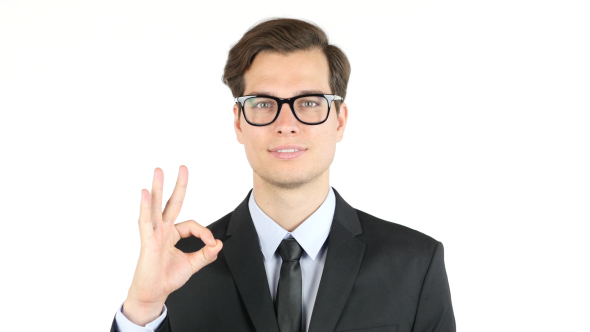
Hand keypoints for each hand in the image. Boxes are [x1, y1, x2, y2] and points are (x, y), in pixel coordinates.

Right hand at [122, 166, 222, 325]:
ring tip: (158, 170)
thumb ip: (205, 255)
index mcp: (172, 234)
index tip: (211, 244)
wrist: (153, 294)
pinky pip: (146, 221)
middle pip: (171, 203)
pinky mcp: (147, 240)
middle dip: (178, 185)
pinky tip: (144, 193)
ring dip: (157, 188)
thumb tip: (219, 244)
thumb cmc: (167, 279)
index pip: (192, 225)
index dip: (204, 232)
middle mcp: (163, 230)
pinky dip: (145, 207)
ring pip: (156, 206)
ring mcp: (154, 233)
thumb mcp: (192, 265)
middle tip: (183, 167)